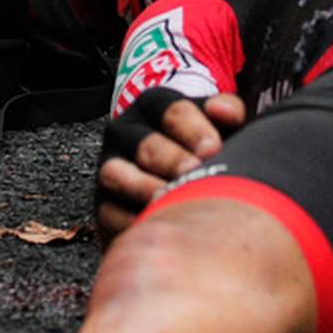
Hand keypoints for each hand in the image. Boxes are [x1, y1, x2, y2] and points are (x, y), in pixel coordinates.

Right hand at [95, 91, 246, 243]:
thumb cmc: (202, 147)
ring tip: (174, 202)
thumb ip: (229, 111)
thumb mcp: (219, 123)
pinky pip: (108, 213)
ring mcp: (110, 168)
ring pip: (116, 174)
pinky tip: (159, 226)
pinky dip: (132, 222)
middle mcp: (127, 133)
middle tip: (196, 176)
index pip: (173, 111)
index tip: (214, 150)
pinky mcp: (103, 204)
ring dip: (147, 189)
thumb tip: (221, 111)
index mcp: (156, 106)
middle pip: (147, 145)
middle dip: (174, 162)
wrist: (176, 177)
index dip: (195, 130)